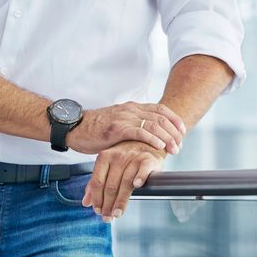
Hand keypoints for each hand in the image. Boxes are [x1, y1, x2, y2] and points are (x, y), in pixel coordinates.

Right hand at [67, 102, 185, 155]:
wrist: (74, 128)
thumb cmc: (95, 130)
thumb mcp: (118, 124)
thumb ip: (132, 127)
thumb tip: (147, 137)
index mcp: (132, 107)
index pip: (160, 109)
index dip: (174, 120)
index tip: (182, 132)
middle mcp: (130, 110)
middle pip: (161, 117)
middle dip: (174, 132)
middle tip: (180, 145)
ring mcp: (124, 118)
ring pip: (154, 124)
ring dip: (167, 138)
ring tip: (174, 149)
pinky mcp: (116, 128)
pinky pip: (140, 132)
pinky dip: (153, 139)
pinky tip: (159, 147)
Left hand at [81, 141, 165, 220]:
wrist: (146, 144)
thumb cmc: (125, 158)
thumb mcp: (108, 167)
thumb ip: (96, 183)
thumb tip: (86, 203)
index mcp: (104, 157)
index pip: (98, 182)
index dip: (97, 199)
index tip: (97, 211)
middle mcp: (118, 156)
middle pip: (110, 185)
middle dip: (108, 204)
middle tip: (107, 217)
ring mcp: (133, 157)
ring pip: (125, 182)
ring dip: (121, 201)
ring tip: (118, 213)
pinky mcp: (148, 159)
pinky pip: (143, 169)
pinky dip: (140, 178)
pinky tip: (137, 187)